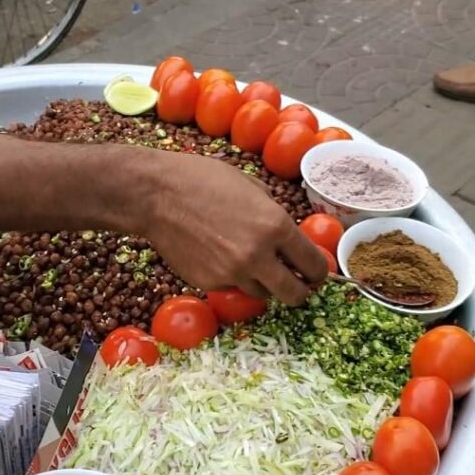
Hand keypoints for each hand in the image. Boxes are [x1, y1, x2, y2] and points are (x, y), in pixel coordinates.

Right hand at [143, 151, 327, 305]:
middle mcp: (258, 255)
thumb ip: (274, 213)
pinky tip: (218, 255)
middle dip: (300, 292)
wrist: (156, 195)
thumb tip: (287, 235)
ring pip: (262, 294)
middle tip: (297, 285)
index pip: (312, 264)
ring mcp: (232, 273)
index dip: (319, 272)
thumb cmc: (202, 180)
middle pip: (294, 294)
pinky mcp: (209, 283)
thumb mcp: (251, 185)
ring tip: (250, 262)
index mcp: (275, 226)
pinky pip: (232, 287)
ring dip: (264, 284)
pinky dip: (232, 278)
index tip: (316, 273)